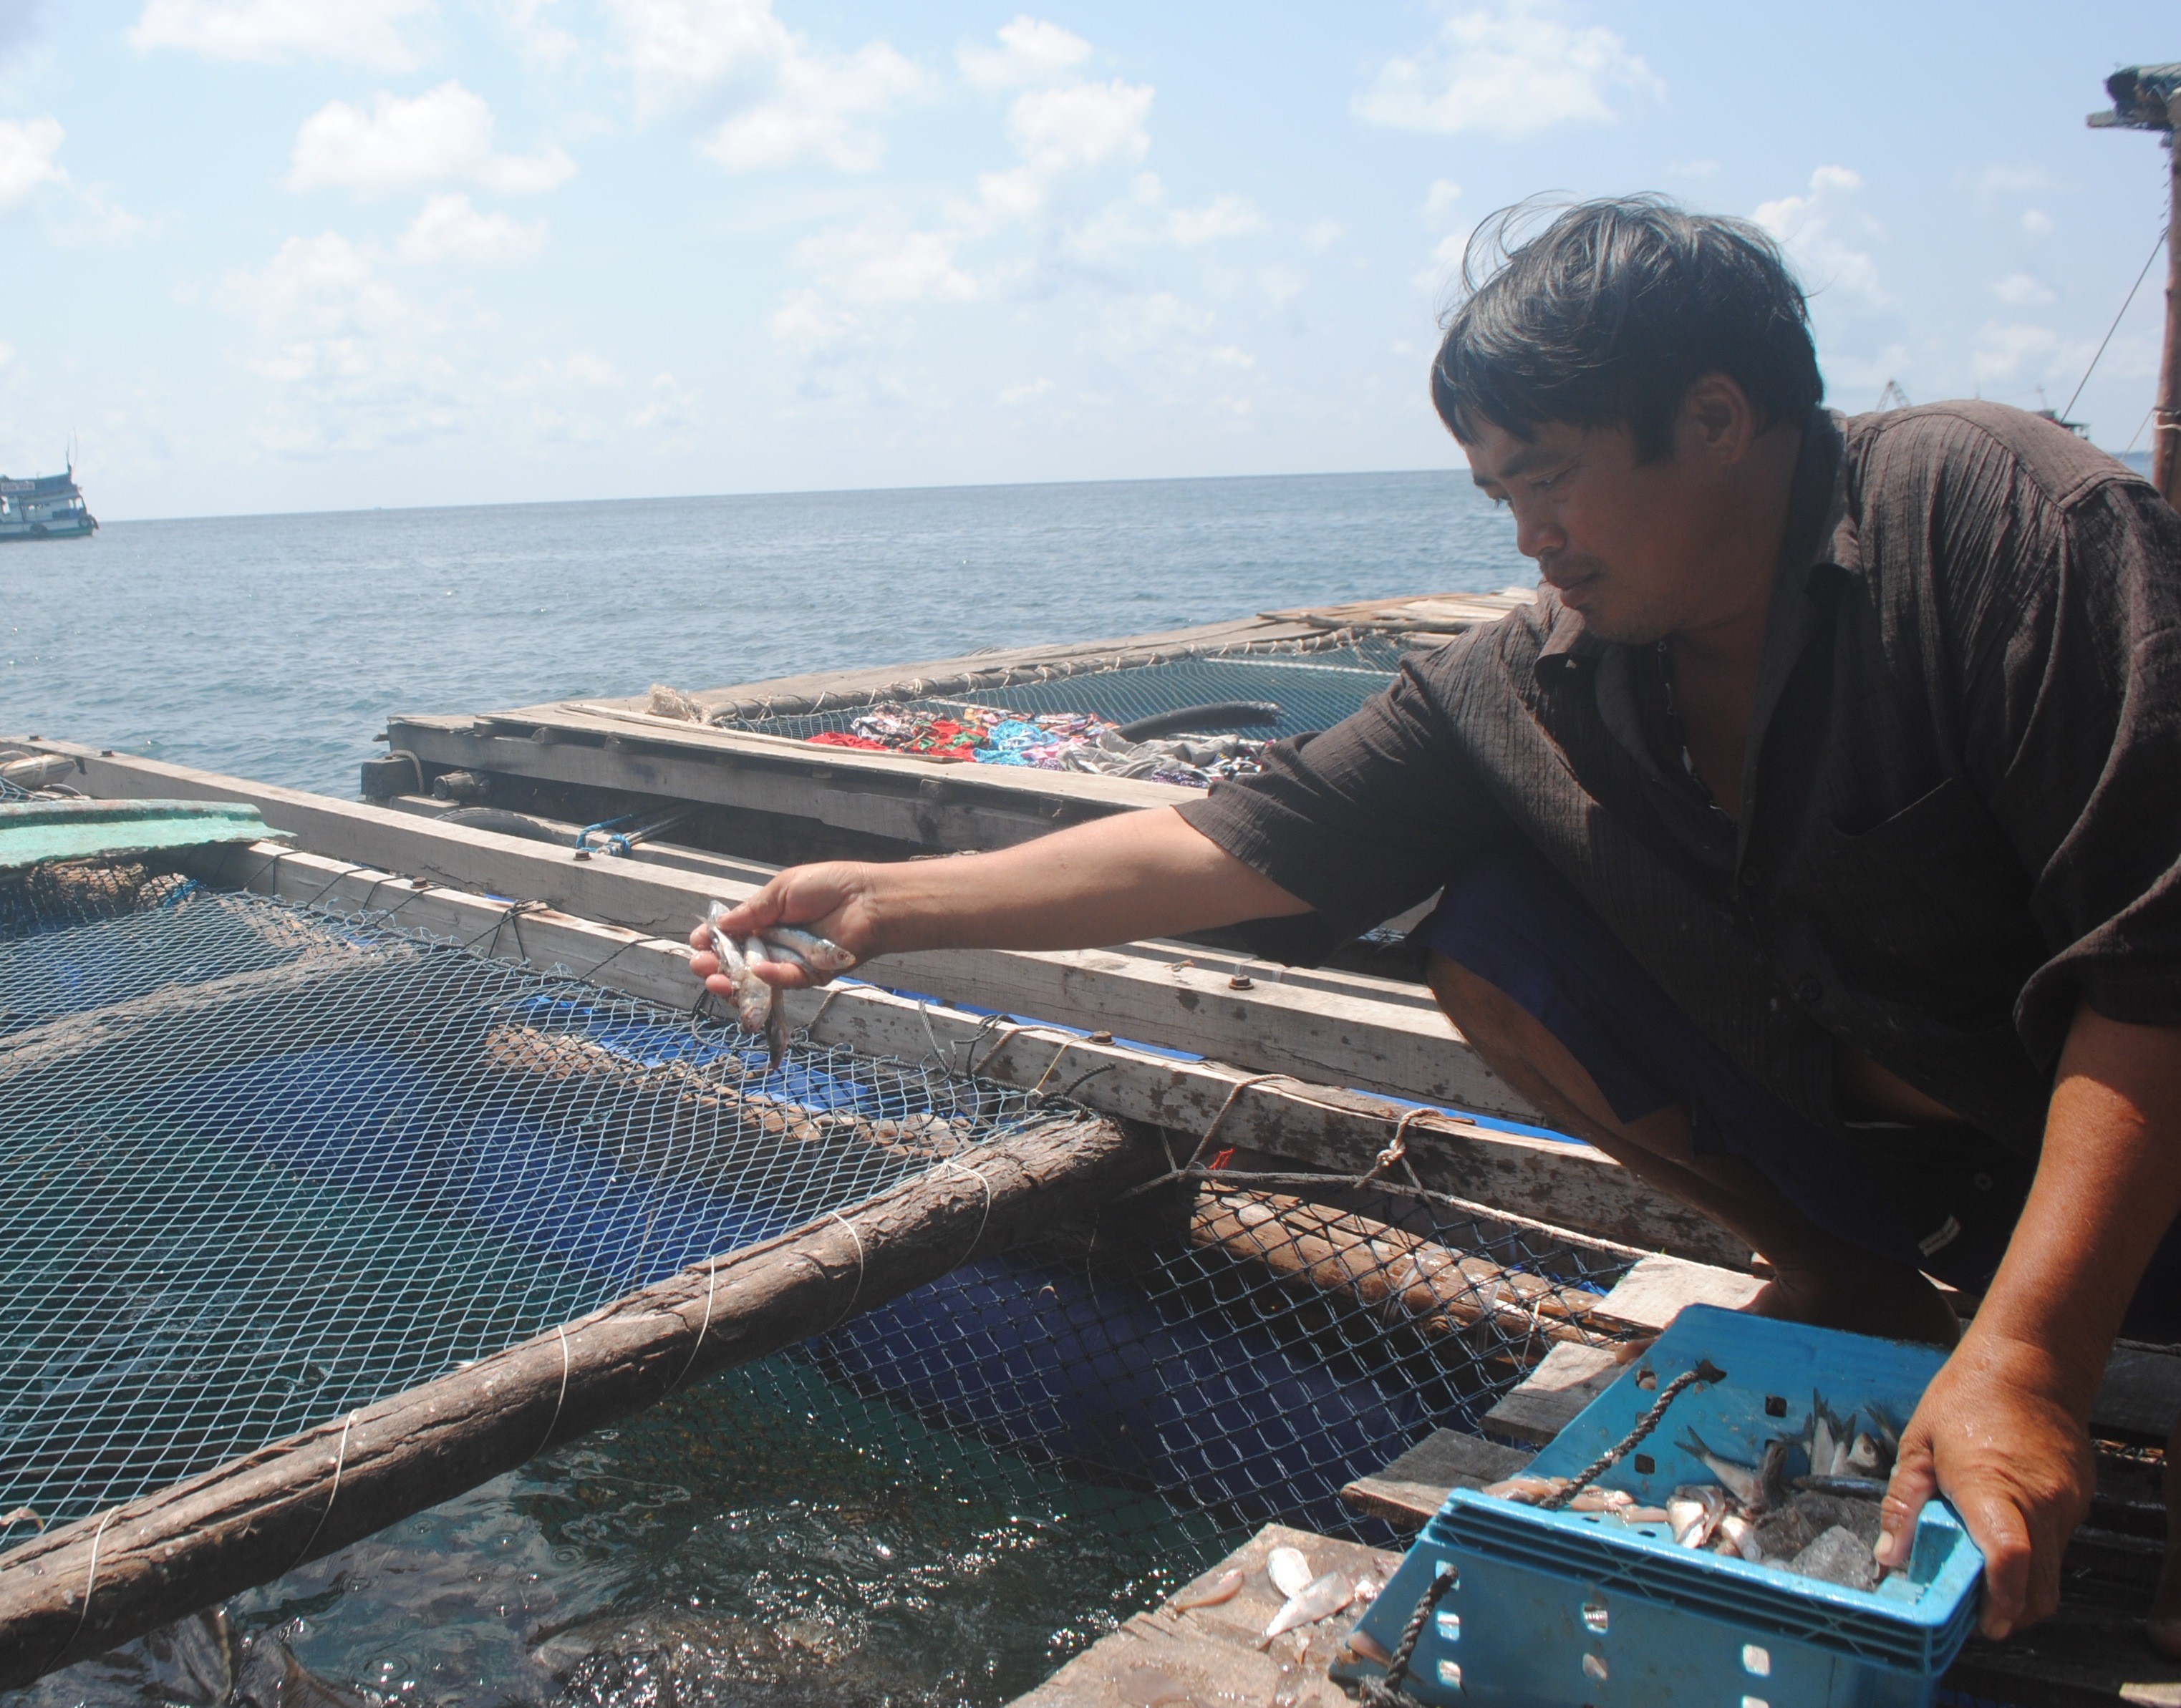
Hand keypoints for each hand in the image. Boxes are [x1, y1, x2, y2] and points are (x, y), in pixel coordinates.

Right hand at [685, 861, 882, 995]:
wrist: (868, 899)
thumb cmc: (829, 887)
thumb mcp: (782, 890)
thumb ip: (752, 910)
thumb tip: (720, 924)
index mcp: (766, 920)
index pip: (732, 936)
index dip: (712, 941)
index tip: (696, 942)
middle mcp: (775, 944)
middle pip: (738, 963)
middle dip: (715, 966)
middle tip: (700, 967)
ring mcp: (791, 962)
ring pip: (757, 980)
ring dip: (734, 982)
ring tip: (715, 980)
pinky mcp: (810, 976)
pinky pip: (786, 981)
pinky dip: (771, 978)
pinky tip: (756, 971)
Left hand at [1874, 1328, 2095, 1638]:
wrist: (2029, 1364)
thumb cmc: (1965, 1399)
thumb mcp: (1918, 1446)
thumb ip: (1903, 1504)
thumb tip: (1889, 1558)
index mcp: (1990, 1487)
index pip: (2008, 1560)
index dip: (1999, 1602)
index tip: (1984, 1624)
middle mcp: (2038, 1502)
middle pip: (2040, 1585)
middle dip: (2012, 1612)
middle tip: (1981, 1618)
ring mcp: (2065, 1502)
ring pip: (2054, 1570)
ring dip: (2026, 1587)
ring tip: (1987, 1580)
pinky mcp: (2079, 1498)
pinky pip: (2060, 1543)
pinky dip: (2037, 1557)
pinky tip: (2006, 1537)